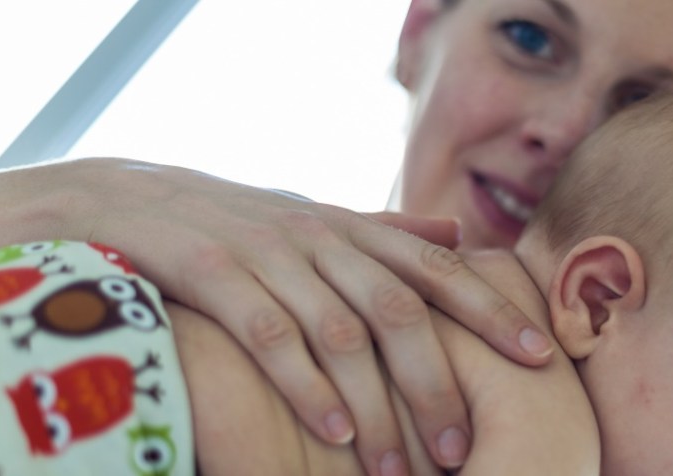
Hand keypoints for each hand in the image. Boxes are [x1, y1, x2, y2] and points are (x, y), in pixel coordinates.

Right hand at [0, 158, 553, 471]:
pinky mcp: (214, 274)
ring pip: (341, 331)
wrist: (134, 197)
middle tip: (462, 447)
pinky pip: (271, 335)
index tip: (539, 355)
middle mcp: (320, 238)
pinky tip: (335, 434)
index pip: (436, 268)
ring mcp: (268, 255)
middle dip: (438, 380)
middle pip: (399, 309)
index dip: (490, 310)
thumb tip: (460, 235)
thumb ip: (389, 232)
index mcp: (351, 229)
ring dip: (378, 403)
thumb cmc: (242, 223)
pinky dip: (306, 386)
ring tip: (405, 468)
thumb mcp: (320, 220)